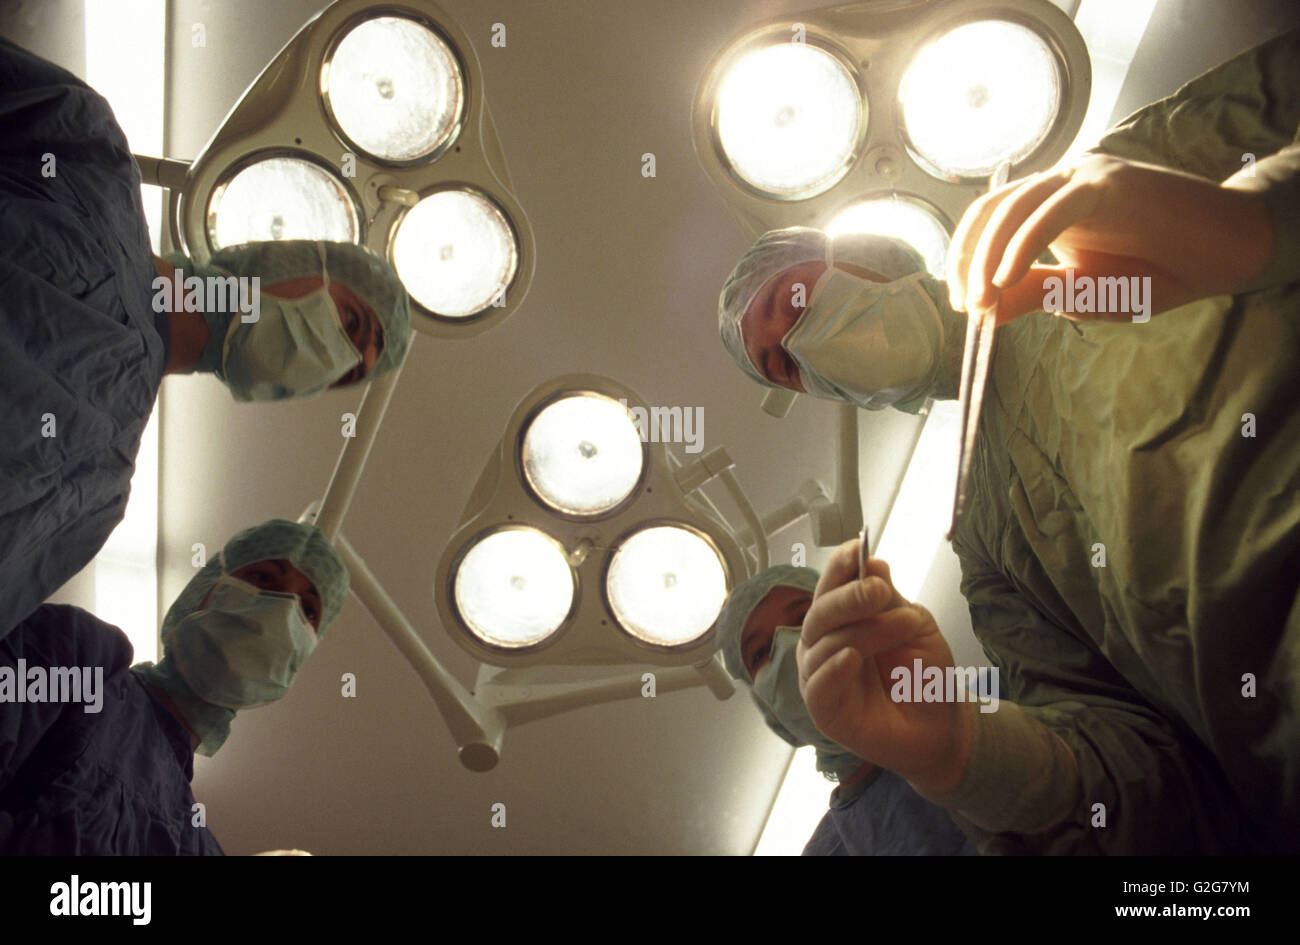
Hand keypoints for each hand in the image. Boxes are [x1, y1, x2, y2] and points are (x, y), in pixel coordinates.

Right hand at [796, 542, 971, 793]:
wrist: (943, 725)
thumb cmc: (923, 674)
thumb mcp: (913, 624)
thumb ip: (888, 599)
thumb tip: (870, 561)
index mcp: (841, 619)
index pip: (830, 586)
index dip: (839, 567)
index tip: (856, 549)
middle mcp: (823, 644)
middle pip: (821, 612)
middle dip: (849, 597)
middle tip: (881, 590)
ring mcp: (819, 676)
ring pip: (824, 644)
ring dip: (864, 631)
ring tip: (905, 625)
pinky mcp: (824, 711)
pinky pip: (818, 686)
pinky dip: (832, 670)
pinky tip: (851, 657)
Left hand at [946, 154, 1272, 323]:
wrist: (1223, 253)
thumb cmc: (1155, 270)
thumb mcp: (1081, 293)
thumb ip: (1032, 294)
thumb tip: (983, 311)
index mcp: (1046, 206)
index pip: (986, 221)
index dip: (964, 259)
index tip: (964, 305)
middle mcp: (1059, 184)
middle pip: (990, 211)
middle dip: (967, 260)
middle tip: (969, 306)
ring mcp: (1083, 178)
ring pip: (1013, 207)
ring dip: (988, 257)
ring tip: (984, 299)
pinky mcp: (1109, 184)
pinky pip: (1051, 210)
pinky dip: (1023, 244)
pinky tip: (1007, 278)